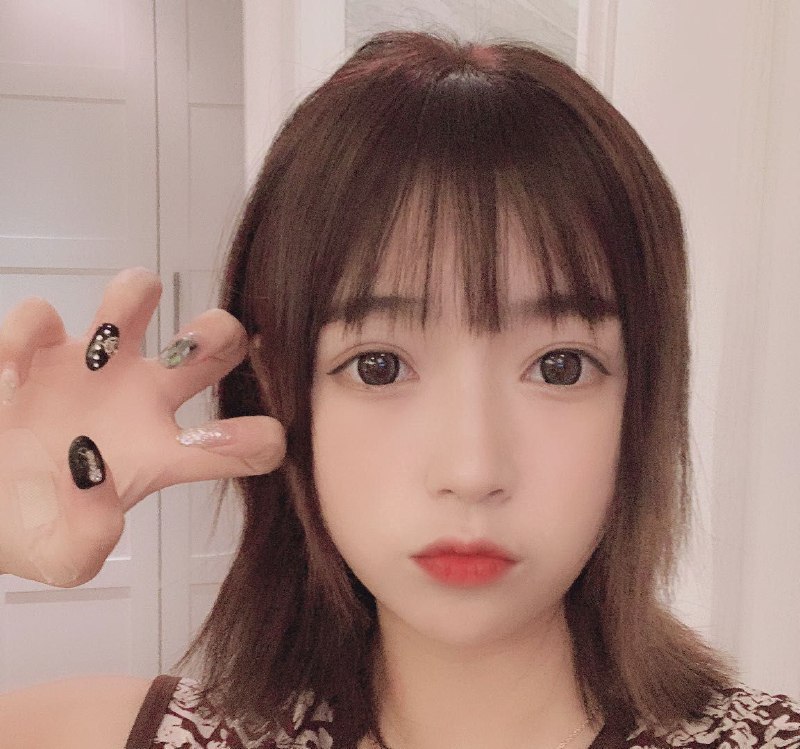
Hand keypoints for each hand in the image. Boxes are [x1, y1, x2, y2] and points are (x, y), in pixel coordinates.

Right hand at [0, 267, 284, 586]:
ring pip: (132, 302)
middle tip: (204, 340)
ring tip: (110, 332)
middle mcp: (141, 398)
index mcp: (162, 452)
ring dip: (133, 294)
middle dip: (220, 332)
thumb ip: (86, 544)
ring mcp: (92, 367)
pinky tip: (13, 373)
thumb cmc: (34, 524)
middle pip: (209, 347)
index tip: (259, 439)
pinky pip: (38, 320)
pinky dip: (26, 335)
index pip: (229, 445)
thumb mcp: (62, 554)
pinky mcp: (35, 350)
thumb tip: (101, 500)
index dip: (253, 441)